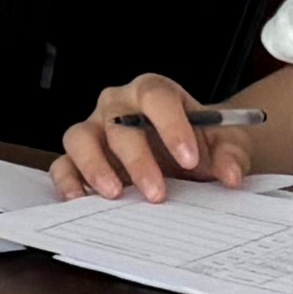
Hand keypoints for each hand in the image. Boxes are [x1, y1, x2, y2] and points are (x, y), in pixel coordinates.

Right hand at [52, 74, 251, 202]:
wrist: (187, 156)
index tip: (189, 158)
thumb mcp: (225, 144)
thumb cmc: (199, 143)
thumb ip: (231, 156)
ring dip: (94, 166)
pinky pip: (61, 165)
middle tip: (157, 192)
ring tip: (115, 194)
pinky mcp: (77, 158)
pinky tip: (82, 200)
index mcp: (153, 93)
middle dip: (137, 159)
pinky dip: (68, 182)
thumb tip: (230, 175)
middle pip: (117, 121)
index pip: (156, 97)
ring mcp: (94, 130)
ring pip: (79, 137)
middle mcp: (118, 107)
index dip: (171, 126)